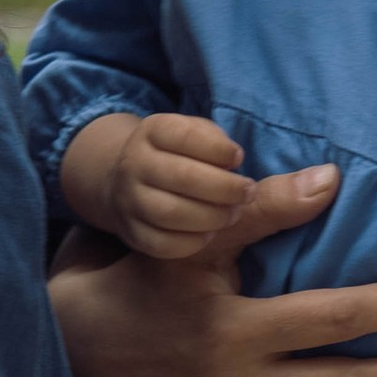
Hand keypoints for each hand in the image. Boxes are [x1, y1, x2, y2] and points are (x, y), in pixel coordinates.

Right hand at [74, 110, 253, 263]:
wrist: (128, 182)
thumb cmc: (177, 155)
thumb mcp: (194, 133)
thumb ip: (214, 140)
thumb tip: (233, 161)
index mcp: (153, 131)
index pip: (184, 136)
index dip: (218, 149)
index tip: (239, 158)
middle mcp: (134, 164)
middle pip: (181, 177)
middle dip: (225, 188)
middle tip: (248, 192)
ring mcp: (129, 200)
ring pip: (171, 213)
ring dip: (212, 217)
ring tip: (233, 214)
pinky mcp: (132, 233)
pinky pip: (163, 244)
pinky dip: (193, 242)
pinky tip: (210, 233)